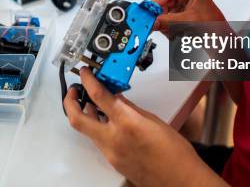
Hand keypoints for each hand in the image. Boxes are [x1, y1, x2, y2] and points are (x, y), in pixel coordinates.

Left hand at [64, 68, 223, 186]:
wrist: (180, 180)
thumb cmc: (175, 154)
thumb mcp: (154, 120)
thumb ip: (131, 108)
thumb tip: (118, 98)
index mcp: (127, 123)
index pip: (98, 96)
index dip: (88, 81)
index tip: (84, 74)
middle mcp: (114, 139)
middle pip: (77, 119)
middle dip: (70, 102)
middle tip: (74, 90)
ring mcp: (111, 153)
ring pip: (86, 131)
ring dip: (84, 115)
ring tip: (90, 103)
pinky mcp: (113, 162)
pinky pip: (98, 142)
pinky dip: (98, 128)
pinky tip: (105, 122)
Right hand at [152, 0, 225, 35]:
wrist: (220, 34)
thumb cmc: (213, 24)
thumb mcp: (191, 22)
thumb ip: (170, 22)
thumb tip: (153, 22)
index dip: (155, 4)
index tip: (148, 16)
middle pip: (160, 1)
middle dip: (160, 16)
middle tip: (161, 28)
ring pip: (160, 11)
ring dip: (165, 23)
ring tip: (178, 31)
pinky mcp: (174, 9)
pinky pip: (162, 17)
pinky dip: (167, 26)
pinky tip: (178, 31)